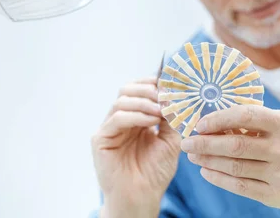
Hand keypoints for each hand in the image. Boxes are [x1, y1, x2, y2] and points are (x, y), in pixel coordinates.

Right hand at [91, 77, 180, 216]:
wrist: (142, 197)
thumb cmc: (154, 172)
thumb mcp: (170, 141)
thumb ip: (172, 119)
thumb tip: (179, 96)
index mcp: (136, 118)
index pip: (140, 90)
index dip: (153, 82)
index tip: (170, 81)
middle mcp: (121, 120)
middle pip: (127, 90)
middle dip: (148, 89)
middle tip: (165, 94)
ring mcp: (110, 128)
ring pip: (121, 101)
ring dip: (144, 101)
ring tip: (160, 110)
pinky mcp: (101, 139)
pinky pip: (116, 118)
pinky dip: (135, 115)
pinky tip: (151, 120)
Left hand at [179, 105, 279, 208]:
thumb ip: (254, 122)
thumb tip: (213, 122)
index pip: (246, 116)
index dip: (220, 119)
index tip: (200, 123)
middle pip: (236, 146)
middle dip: (206, 143)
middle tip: (188, 142)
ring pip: (235, 167)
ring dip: (209, 161)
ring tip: (194, 155)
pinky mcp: (277, 195)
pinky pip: (241, 186)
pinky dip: (219, 178)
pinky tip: (207, 171)